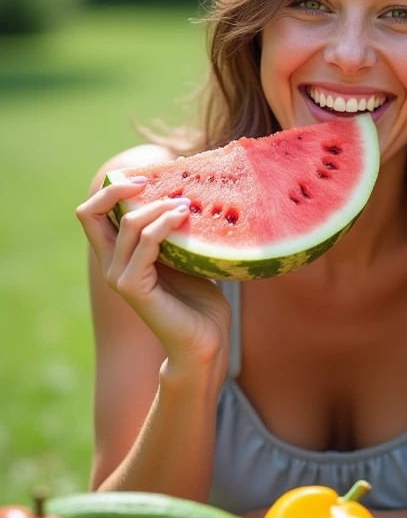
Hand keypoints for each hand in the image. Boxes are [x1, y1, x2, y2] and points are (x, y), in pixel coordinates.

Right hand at [76, 177, 231, 376]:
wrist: (205, 340)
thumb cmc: (198, 299)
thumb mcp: (182, 254)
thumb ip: (173, 230)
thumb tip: (185, 191)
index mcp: (118, 255)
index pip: (92, 213)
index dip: (109, 188)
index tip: (142, 177)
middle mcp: (111, 264)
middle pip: (90, 213)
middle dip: (117, 188)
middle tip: (151, 180)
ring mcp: (119, 277)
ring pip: (128, 224)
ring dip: (158, 206)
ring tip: (185, 204)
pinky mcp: (134, 288)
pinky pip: (145, 244)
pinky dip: (164, 225)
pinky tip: (184, 218)